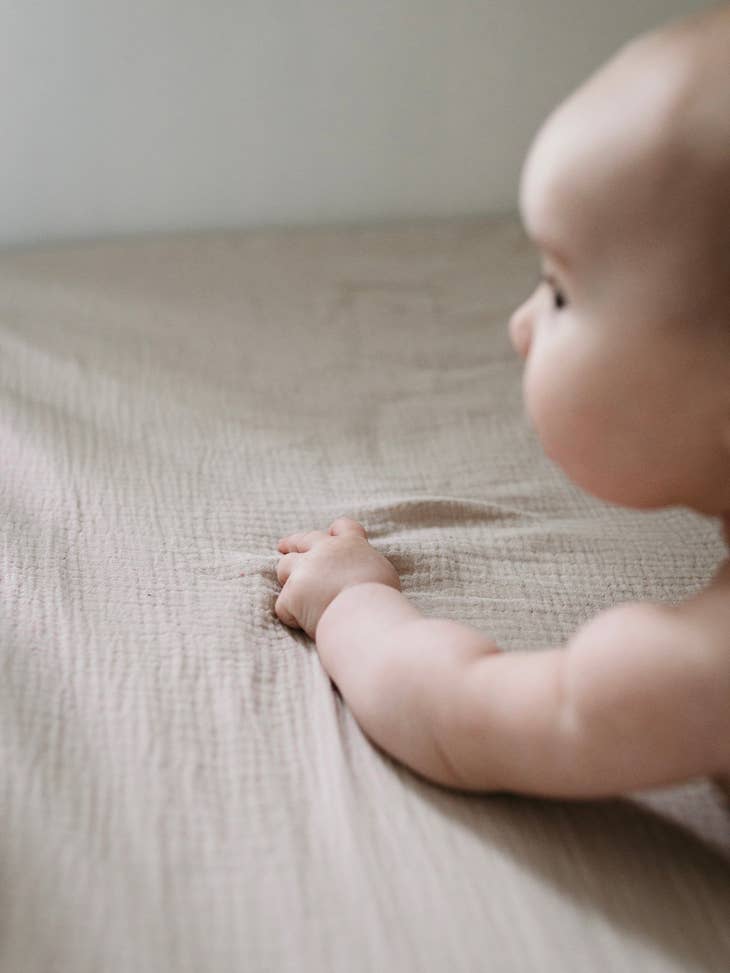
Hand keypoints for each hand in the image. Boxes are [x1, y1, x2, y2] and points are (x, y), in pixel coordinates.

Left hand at [275, 517, 400, 638]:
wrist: (364, 613)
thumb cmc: (380, 597)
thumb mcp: (382, 572)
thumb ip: (366, 566)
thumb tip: (359, 574)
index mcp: (351, 544)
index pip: (343, 527)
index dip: (336, 531)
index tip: (330, 533)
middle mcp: (324, 550)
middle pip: (303, 540)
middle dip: (292, 543)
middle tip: (283, 546)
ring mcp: (305, 569)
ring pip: (284, 566)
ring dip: (286, 576)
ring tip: (292, 591)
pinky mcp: (292, 593)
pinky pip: (284, 605)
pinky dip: (291, 614)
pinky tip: (301, 624)